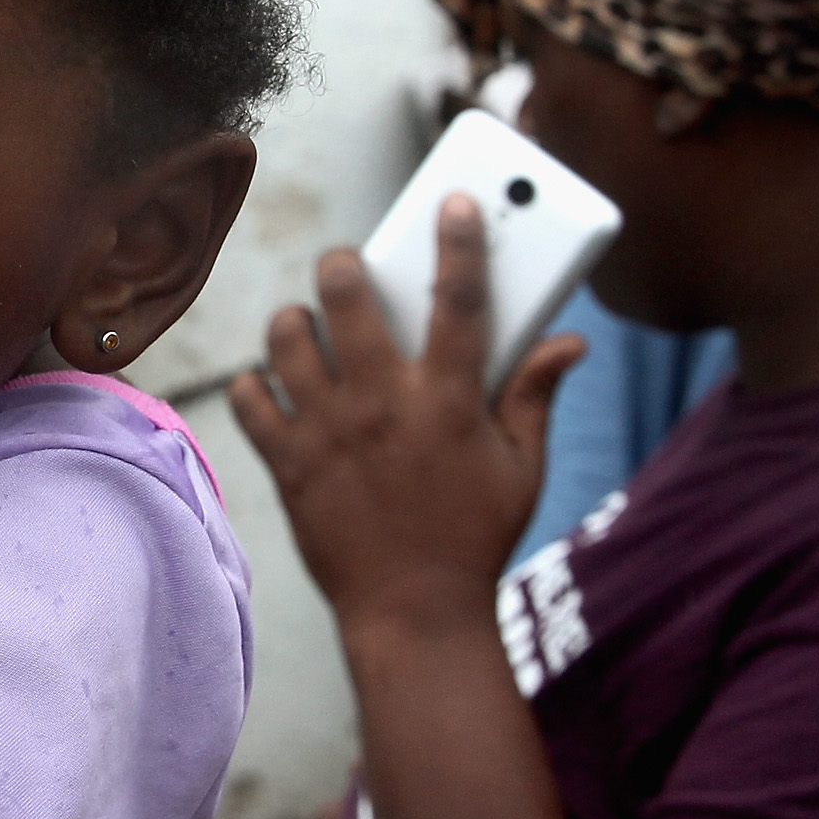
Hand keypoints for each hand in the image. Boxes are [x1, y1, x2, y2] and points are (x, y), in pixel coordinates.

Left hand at [229, 194, 581, 642]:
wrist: (415, 615)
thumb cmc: (474, 538)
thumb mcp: (522, 468)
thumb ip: (535, 396)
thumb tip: (570, 342)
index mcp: (450, 401)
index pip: (458, 301)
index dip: (460, 242)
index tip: (455, 202)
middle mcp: (383, 405)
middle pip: (348, 298)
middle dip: (346, 264)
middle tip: (350, 268)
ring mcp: (328, 432)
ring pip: (287, 338)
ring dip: (294, 322)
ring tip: (308, 328)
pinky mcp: (288, 463)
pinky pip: (248, 398)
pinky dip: (254, 384)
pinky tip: (272, 386)